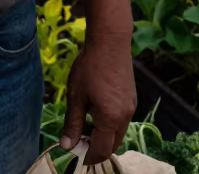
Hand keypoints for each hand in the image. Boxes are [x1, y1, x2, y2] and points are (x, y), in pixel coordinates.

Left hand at [61, 39, 136, 165]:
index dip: (89, 157)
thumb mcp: (76, 96)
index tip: (77, 157)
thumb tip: (66, 146)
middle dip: (97, 148)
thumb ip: (73, 123)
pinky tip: (97, 111)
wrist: (110, 41)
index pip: (102, 150)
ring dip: (104, 135)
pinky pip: (122, 120)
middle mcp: (125, 117)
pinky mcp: (132, 98)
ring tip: (86, 126)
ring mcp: (131, 107)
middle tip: (80, 143)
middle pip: (112, 144)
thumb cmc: (89, 67)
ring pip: (118, 132)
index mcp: (110, 119)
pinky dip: (110, 124)